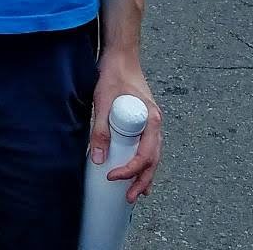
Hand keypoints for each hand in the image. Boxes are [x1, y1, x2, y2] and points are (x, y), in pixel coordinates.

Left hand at [89, 49, 161, 201]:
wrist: (120, 55)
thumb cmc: (114, 74)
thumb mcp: (103, 101)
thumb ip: (100, 129)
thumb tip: (97, 159)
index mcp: (151, 119)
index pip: (145, 155)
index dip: (130, 170)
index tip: (112, 176)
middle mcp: (155, 123)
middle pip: (153, 159)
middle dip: (141, 180)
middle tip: (128, 197)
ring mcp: (151, 122)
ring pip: (152, 154)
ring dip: (144, 174)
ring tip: (135, 192)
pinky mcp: (143, 119)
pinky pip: (147, 145)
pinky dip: (144, 161)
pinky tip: (137, 170)